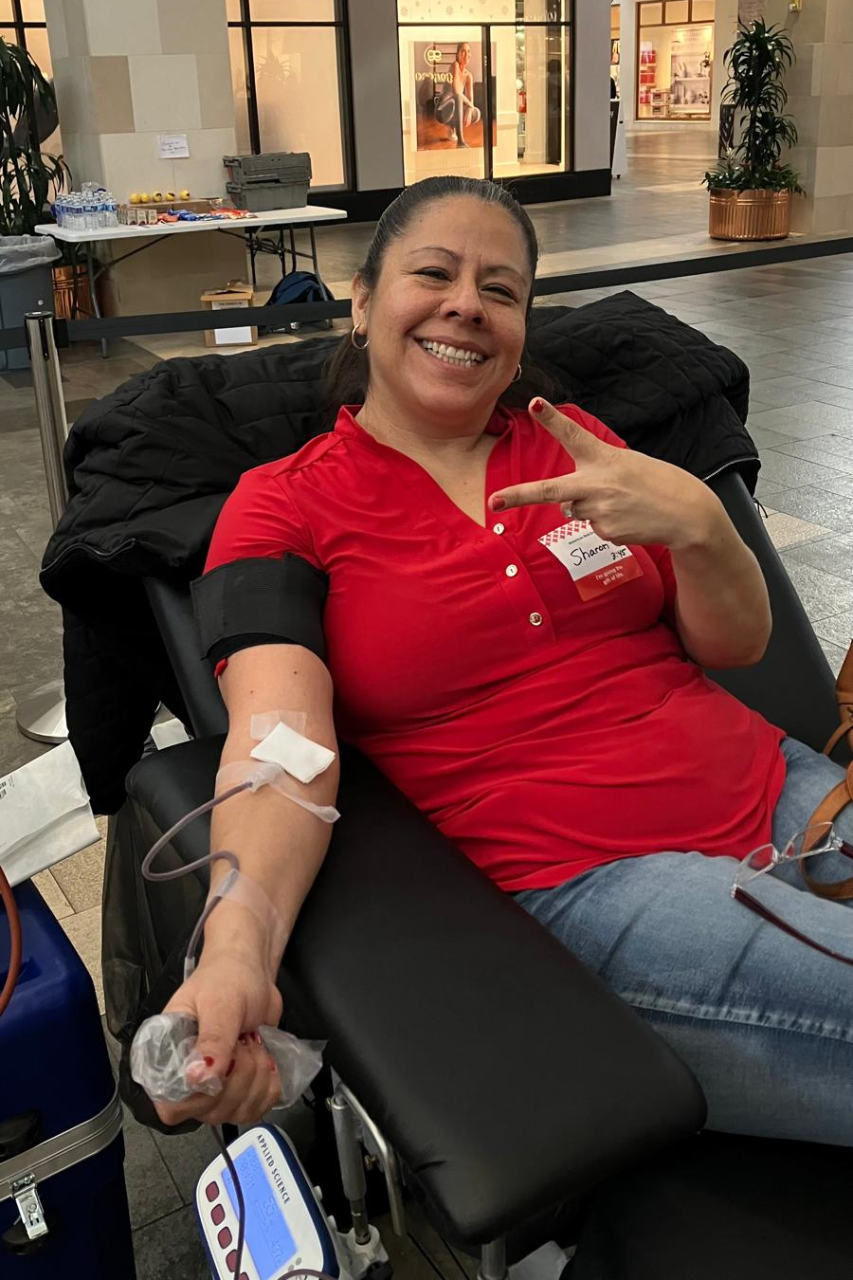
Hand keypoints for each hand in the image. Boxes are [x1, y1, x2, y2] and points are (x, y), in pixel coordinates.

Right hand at [153, 947, 282, 1127]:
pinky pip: (256, 1108)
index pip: (171, 1106)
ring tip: (253, 1045)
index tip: (222, 1067)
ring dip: (257, 1079)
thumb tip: (198, 1078)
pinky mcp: (240, 1088)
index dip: (199, 1097)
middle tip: (243, 1041)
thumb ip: (212, 1039)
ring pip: (237, 1113)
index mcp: (166, 1057)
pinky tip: (267, 1061)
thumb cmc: (227, 978)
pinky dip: (270, 1087)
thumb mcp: (219, 1003)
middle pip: (211, 1112)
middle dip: (239, 1077)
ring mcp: (215, 1088)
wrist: (251, 973)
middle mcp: (188, 1079)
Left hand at [489, 398, 720, 551]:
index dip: (552, 419)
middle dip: (518, 496)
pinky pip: (592, 527)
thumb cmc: (652, 483)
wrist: (685, 512)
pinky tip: (627, 518)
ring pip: (573, 510)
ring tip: (620, 504)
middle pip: (549, 490)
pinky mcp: (606, 531)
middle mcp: (596, 483)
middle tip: (494, 501)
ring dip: (588, 508)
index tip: (535, 403)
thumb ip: (590, 478)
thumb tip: (564, 506)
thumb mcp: (624, 465)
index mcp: (602, 458)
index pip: (573, 435)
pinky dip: (606, 523)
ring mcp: (600, 510)